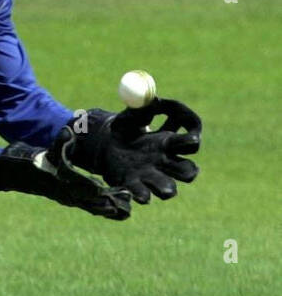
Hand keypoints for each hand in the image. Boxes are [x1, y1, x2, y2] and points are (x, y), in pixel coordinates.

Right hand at [0, 135, 131, 219]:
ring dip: (108, 210)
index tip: (118, 192)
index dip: (103, 191)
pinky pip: (86, 207)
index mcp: (63, 181)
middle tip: (128, 204)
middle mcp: (66, 193)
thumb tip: (68, 131)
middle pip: (92, 201)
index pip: (86, 188)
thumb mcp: (46, 150)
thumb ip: (59, 142)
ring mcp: (66, 198)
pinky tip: (114, 213)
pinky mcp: (67, 199)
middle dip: (110, 203)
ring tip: (126, 213)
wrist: (17, 172)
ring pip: (91, 207)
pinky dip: (100, 210)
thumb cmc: (32, 160)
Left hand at [64, 100, 200, 203]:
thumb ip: (142, 106)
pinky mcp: (135, 185)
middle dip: (187, 169)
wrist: (102, 143)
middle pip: (189, 171)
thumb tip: (152, 99)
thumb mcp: (131, 114)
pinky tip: (138, 192)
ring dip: (167, 187)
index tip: (190, 132)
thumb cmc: (124, 128)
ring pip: (170, 189)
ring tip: (158, 183)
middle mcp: (165, 161)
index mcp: (169, 142)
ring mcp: (151, 176)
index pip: (192, 141)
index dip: (193, 137)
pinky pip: (144, 196)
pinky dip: (143, 195)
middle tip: (175, 164)